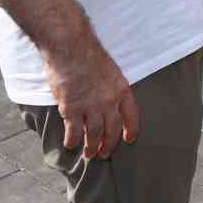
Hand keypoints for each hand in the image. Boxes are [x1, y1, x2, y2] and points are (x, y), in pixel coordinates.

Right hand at [44, 35, 138, 159]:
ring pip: (94, 134)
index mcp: (122, 90)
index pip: (131, 115)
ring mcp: (90, 106)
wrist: (70, 48)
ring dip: (92, 147)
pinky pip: (74, 131)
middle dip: (109, 144)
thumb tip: (109, 100)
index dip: (131, 129)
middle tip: (105, 154)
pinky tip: (71, 144)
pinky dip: (73, 140)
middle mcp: (109, 101)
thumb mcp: (111, 70)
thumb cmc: (89, 54)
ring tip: (90, 154)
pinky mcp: (71, 109)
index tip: (129, 139)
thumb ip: (112, 87)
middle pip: (112, 129)